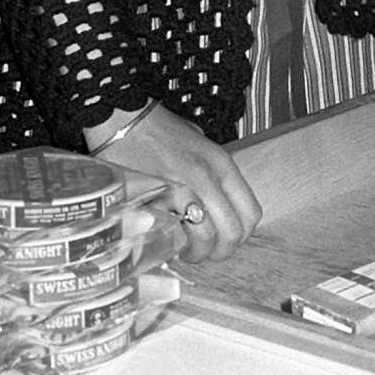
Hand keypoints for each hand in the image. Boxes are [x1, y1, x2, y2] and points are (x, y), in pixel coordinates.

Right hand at [87, 103, 262, 262]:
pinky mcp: (157, 200)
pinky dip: (173, 244)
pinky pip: (174, 234)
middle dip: (218, 251)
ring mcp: (183, 190)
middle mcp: (207, 178)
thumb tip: (218, 203)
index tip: (226, 239)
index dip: (240, 235)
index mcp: (221, 164)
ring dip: (195, 252)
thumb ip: (211, 171)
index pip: (250, 214)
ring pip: (205, 239)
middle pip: (232, 233)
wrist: (123, 121)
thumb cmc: (158, 130)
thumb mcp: (198, 143)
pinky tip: (166, 239)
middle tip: (203, 250)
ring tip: (182, 247)